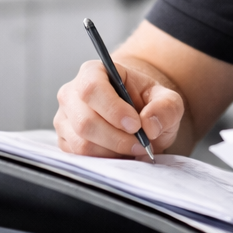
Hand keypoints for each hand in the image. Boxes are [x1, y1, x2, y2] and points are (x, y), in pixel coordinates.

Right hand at [54, 58, 184, 157]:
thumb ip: (165, 107)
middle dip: (117, 138)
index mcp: (94, 72)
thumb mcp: (168, 100)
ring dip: (112, 152)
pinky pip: (79, 158)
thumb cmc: (147, 103)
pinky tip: (120, 153)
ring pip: (81, 143)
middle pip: (85, 121)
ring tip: (134, 148)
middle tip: (141, 144)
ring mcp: (64, 119)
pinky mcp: (65, 142)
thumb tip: (149, 124)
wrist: (137, 117)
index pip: (92, 88)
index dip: (113, 109)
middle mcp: (72, 94)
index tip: (135, 125)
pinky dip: (104, 160)